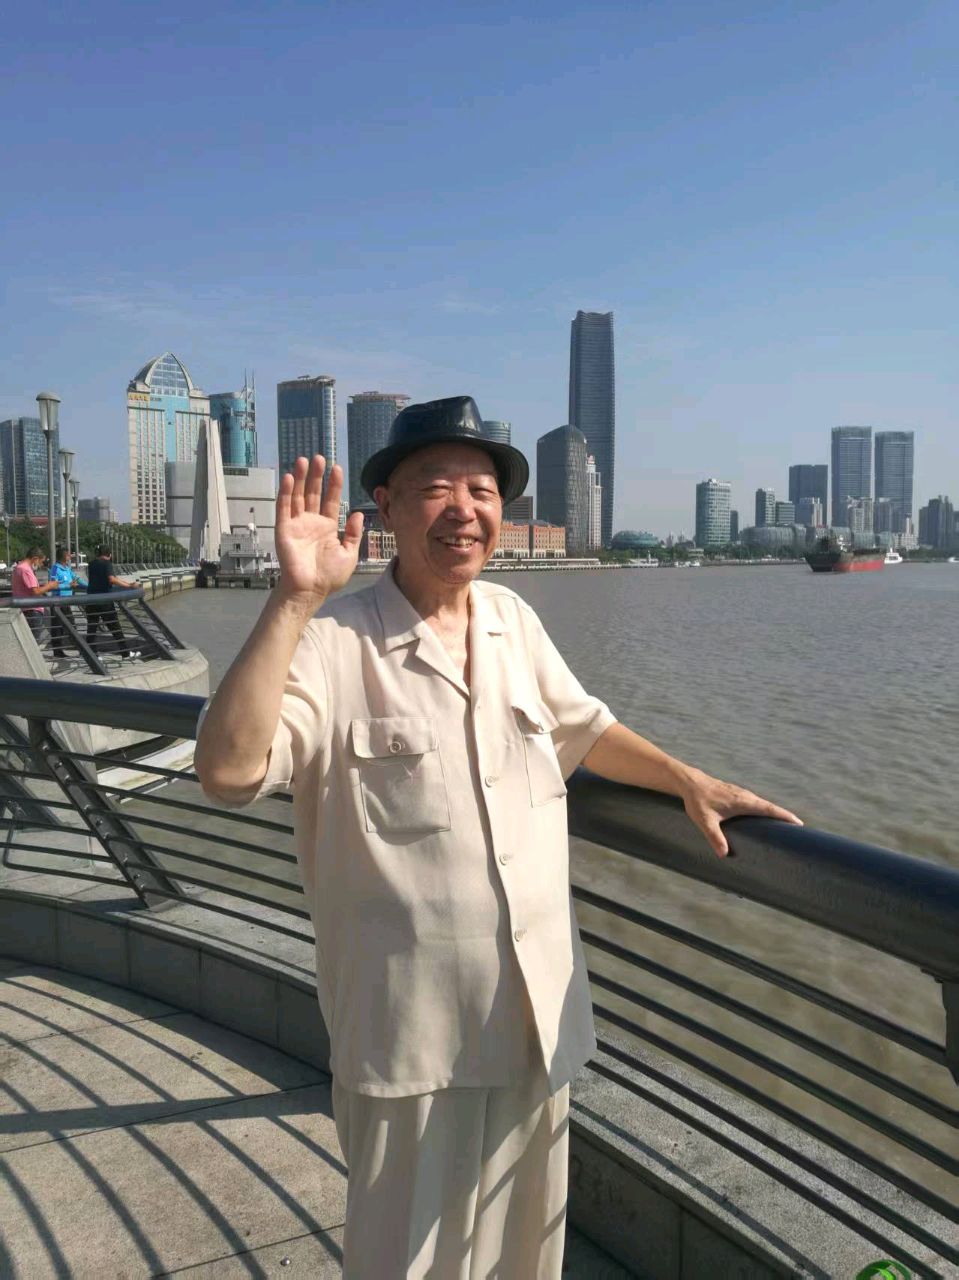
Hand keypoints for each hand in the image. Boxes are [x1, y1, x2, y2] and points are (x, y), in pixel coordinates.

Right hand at [275, 456, 363, 606]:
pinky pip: (284, 508)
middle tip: (319, 457)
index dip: (333, 484)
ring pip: (298, 496)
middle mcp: (311, 522)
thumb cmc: (329, 576)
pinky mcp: (284, 529)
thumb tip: (357, 513)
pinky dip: (286, 493)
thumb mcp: (348, 554)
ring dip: (300, 478)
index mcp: (327, 527)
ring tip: (303, 460)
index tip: (337, 468)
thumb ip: (353, 533)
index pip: (330, 500)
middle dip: (316, 476)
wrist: (310, 590)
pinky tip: (289, 478)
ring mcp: (297, 524)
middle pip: (313, 493)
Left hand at [679, 766, 801, 857]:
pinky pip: (756, 803)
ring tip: (787, 827)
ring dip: (775, 813)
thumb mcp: (704, 821)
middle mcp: (746, 796)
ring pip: (763, 805)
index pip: (769, 809)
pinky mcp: (737, 795)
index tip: (799, 823)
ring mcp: (742, 794)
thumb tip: (724, 855)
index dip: (784, 816)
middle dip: (785, 817)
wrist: (690, 783)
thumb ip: (714, 837)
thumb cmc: (698, 801)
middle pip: (770, 807)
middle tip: (800, 830)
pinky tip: (765, 819)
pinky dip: (765, 810)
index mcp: (743, 802)